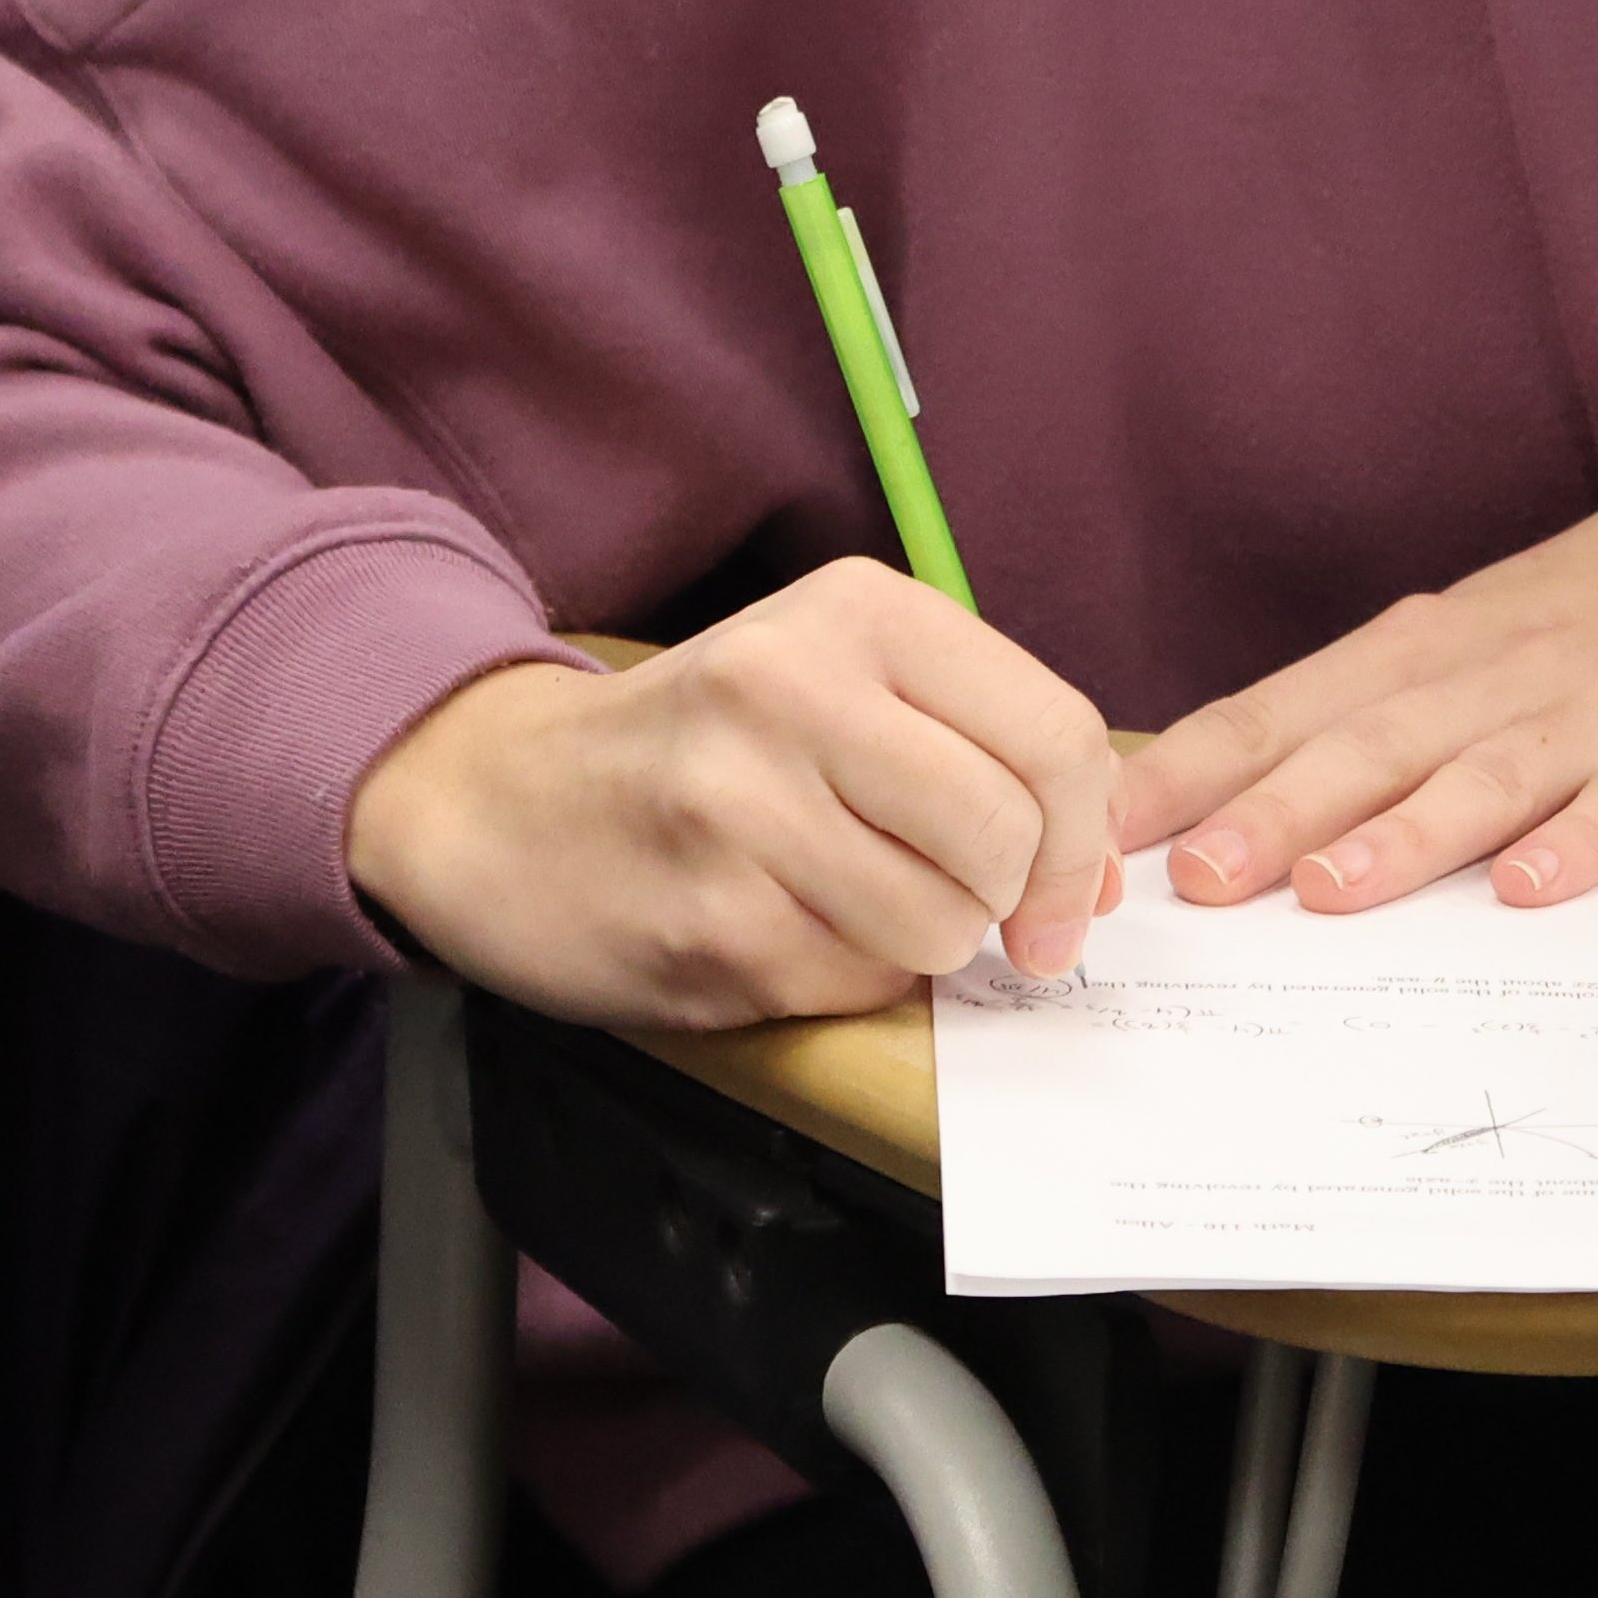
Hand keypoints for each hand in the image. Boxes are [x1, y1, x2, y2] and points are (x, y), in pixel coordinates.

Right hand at [344, 556, 1119, 1029]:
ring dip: (924, 943)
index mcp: (855, 613)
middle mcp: (795, 694)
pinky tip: (780, 929)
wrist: (498, 804)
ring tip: (853, 904)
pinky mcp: (710, 926)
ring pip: (942, 924)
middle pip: (1010, 836)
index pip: (1057, 735)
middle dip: (1014, 899)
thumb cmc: (706, 744)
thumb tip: (1098, 874)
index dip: (1086, 833)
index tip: (1067, 884)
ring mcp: (744, 813)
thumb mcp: (839, 675)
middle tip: (972, 907)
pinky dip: (847, 979)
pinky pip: (858, 984)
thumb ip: (981, 744)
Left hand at [1124, 447, 1597, 913]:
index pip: (1292, 707)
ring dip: (1403, 833)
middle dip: (1274, 811)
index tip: (1107, 825)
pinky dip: (1582, 844)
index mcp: (1438, 648)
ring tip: (1328, 892)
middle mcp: (1503, 672)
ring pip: (1486, 774)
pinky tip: (1533, 889)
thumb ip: (1386, 709)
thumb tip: (1242, 794)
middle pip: (1371, 745)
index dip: (1199, 769)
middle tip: (1192, 878)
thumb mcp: (1495, 632)